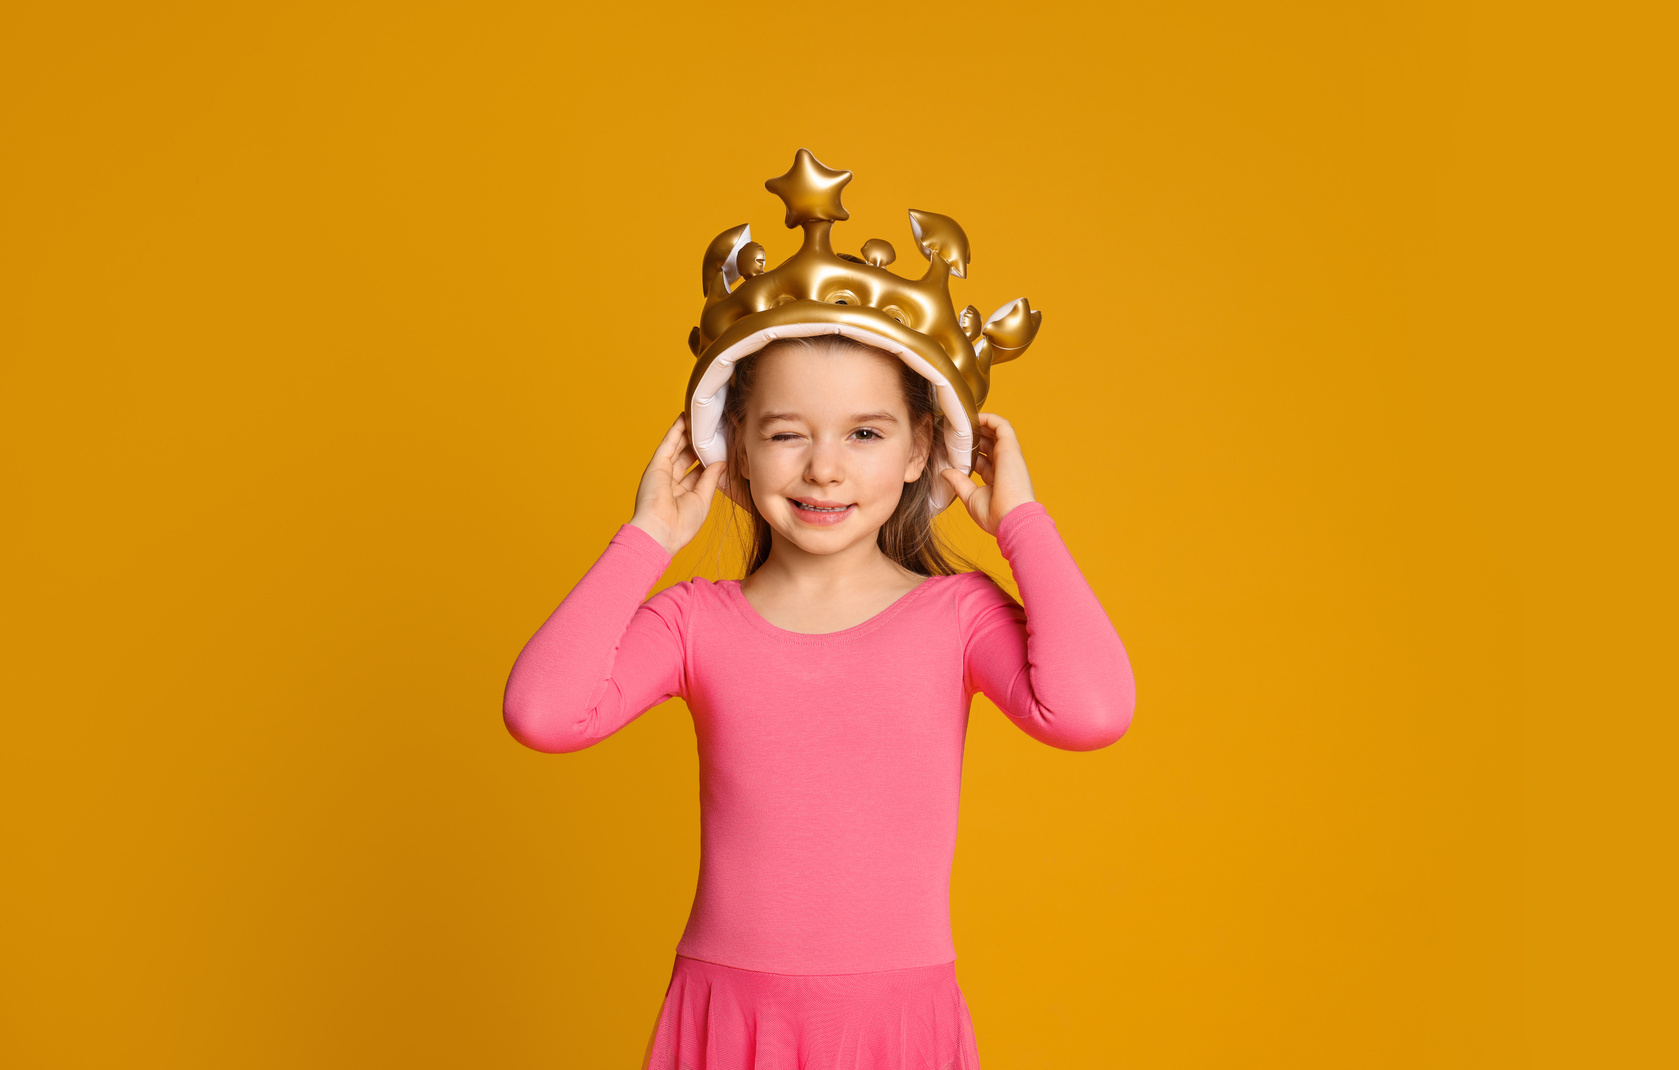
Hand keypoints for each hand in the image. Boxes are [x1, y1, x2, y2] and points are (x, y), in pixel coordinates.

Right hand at [628, 413, 727, 555]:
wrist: (660, 532)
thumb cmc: (682, 524)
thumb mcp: (703, 499)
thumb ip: (711, 478)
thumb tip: (721, 462)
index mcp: (684, 495)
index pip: (699, 472)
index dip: (709, 459)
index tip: (722, 447)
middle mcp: (672, 483)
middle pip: (688, 458)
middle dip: (699, 444)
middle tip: (712, 429)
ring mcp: (663, 473)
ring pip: (678, 448)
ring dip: (688, 433)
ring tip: (701, 418)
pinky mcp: (656, 465)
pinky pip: (668, 444)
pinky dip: (676, 430)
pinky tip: (684, 417)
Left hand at [938, 411, 1036, 536]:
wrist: (1012, 519)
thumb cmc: (995, 515)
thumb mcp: (970, 497)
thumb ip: (959, 482)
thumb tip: (945, 472)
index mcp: (996, 480)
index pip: (982, 461)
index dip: (968, 454)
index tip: (951, 448)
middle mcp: (1004, 466)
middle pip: (989, 445)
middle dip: (973, 436)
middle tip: (954, 430)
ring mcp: (1008, 456)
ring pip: (996, 433)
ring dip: (980, 424)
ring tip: (962, 419)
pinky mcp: (1011, 448)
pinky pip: (1002, 425)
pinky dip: (989, 418)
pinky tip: (974, 416)